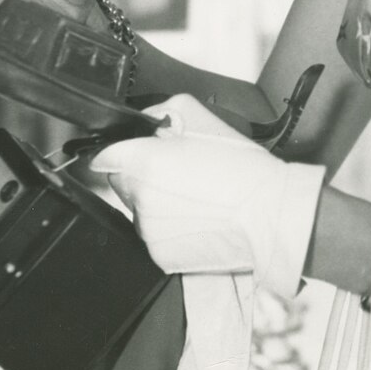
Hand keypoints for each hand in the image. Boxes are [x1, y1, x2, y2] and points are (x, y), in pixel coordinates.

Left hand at [91, 94, 324, 296]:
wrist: (268, 213)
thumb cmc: (241, 168)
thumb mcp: (199, 116)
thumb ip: (159, 113)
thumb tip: (143, 121)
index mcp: (144, 163)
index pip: (103, 156)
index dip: (116, 150)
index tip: (126, 151)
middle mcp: (140, 200)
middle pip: (122, 183)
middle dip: (142, 174)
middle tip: (177, 170)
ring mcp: (149, 232)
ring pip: (138, 210)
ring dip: (156, 202)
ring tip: (193, 195)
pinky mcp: (160, 256)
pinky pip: (154, 235)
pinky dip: (169, 227)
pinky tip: (196, 216)